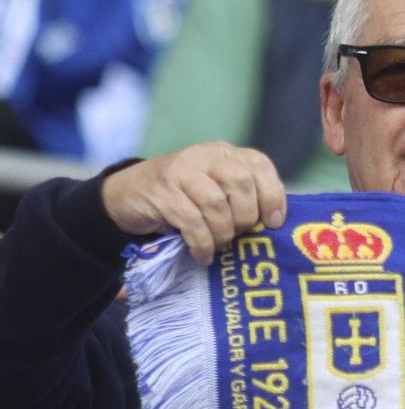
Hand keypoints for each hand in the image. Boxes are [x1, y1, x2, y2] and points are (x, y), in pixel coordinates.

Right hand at [101, 141, 286, 264]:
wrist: (126, 194)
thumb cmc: (181, 197)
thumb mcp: (213, 187)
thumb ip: (239, 195)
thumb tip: (273, 222)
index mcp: (224, 153)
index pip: (259, 164)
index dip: (272, 194)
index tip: (275, 222)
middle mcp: (204, 156)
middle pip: (241, 184)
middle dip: (245, 217)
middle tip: (238, 236)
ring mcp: (181, 171)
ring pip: (216, 204)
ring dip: (222, 233)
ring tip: (219, 247)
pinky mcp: (162, 192)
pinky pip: (191, 221)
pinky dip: (202, 243)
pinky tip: (203, 255)